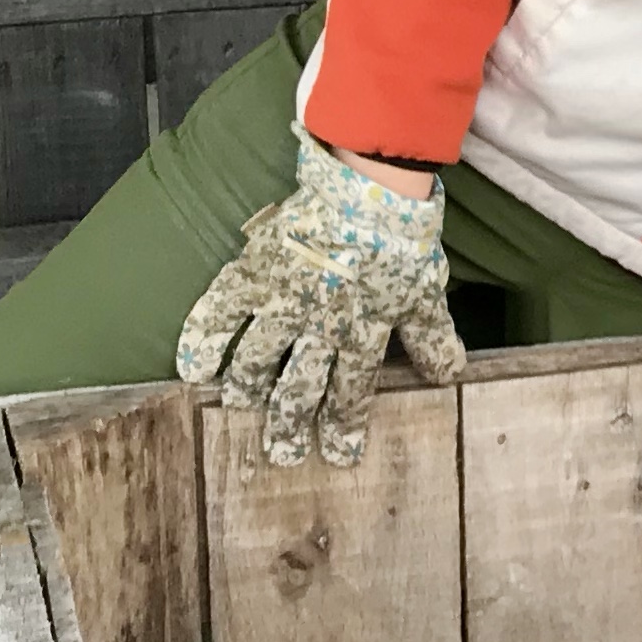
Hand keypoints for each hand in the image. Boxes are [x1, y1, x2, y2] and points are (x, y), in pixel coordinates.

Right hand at [175, 134, 466, 467]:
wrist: (370, 185)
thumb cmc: (402, 239)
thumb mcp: (425, 293)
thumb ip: (432, 337)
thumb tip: (450, 376)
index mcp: (362, 333)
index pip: (350, 394)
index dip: (344, 428)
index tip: (338, 457)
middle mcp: (319, 326)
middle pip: (299, 389)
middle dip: (289, 426)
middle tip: (281, 455)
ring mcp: (283, 300)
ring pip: (258, 360)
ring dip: (248, 391)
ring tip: (239, 409)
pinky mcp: (255, 272)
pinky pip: (220, 311)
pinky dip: (202, 339)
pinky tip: (191, 371)